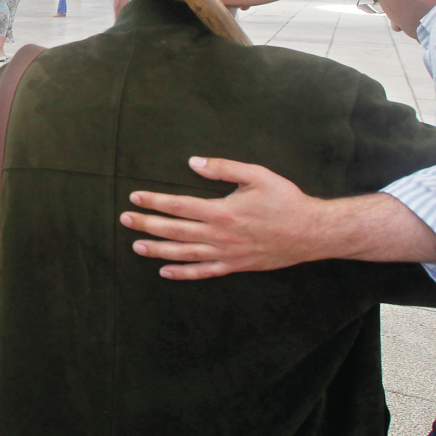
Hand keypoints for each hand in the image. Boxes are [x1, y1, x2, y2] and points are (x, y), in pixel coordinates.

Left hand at [120, 157, 335, 279]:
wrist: (311, 232)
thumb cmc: (285, 200)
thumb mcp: (257, 175)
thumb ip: (223, 167)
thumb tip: (194, 162)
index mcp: (222, 211)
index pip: (179, 206)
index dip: (154, 202)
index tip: (134, 198)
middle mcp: (219, 235)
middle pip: (174, 230)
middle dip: (146, 224)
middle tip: (124, 220)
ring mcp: (226, 254)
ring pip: (184, 253)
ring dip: (158, 250)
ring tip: (136, 246)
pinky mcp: (235, 266)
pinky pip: (203, 272)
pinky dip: (182, 273)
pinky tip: (165, 271)